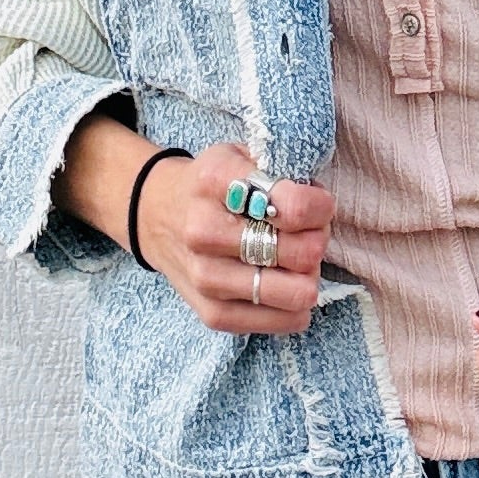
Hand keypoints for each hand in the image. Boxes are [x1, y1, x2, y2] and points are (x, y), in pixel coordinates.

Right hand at [136, 142, 332, 336]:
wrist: (157, 216)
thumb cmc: (213, 187)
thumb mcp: (239, 157)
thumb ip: (281, 171)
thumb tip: (321, 205)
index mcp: (214, 181)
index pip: (292, 206)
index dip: (320, 207)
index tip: (319, 205)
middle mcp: (203, 231)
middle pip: (300, 252)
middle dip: (317, 240)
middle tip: (309, 232)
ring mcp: (206, 277)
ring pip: (295, 293)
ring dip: (309, 276)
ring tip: (298, 260)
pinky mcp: (212, 313)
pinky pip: (282, 321)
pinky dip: (297, 307)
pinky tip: (287, 284)